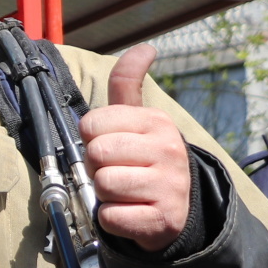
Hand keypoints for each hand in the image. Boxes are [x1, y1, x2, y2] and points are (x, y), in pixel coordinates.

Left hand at [79, 44, 192, 252]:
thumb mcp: (139, 120)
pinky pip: (110, 216)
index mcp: (156, 122)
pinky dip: (111, 218)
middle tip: (116, 171)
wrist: (176, 208)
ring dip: (104, 194)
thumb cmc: (146, 159)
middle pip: (96, 154)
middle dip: (96, 167)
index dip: (91, 139)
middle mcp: (168, 150)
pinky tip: (129, 212)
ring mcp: (169, 186)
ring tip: (124, 193)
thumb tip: (146, 47)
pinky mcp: (163, 219)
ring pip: (102, 184)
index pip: (91, 124)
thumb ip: (129, 84)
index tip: (111, 147)